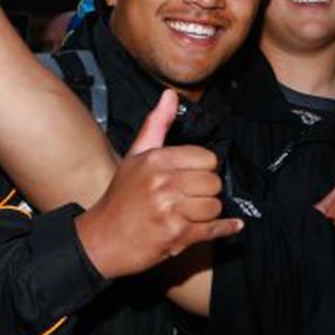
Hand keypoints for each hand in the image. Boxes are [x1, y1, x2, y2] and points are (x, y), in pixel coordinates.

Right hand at [73, 91, 242, 279]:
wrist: (102, 240)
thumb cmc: (121, 198)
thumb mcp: (136, 156)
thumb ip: (157, 124)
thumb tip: (170, 95)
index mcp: (157, 160)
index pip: (207, 158)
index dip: (203, 168)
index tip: (192, 176)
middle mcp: (164, 183)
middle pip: (214, 183)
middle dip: (206, 192)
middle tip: (191, 197)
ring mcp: (170, 210)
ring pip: (215, 206)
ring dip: (208, 213)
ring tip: (191, 213)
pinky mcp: (176, 235)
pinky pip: (214, 229)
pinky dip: (225, 228)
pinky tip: (232, 225)